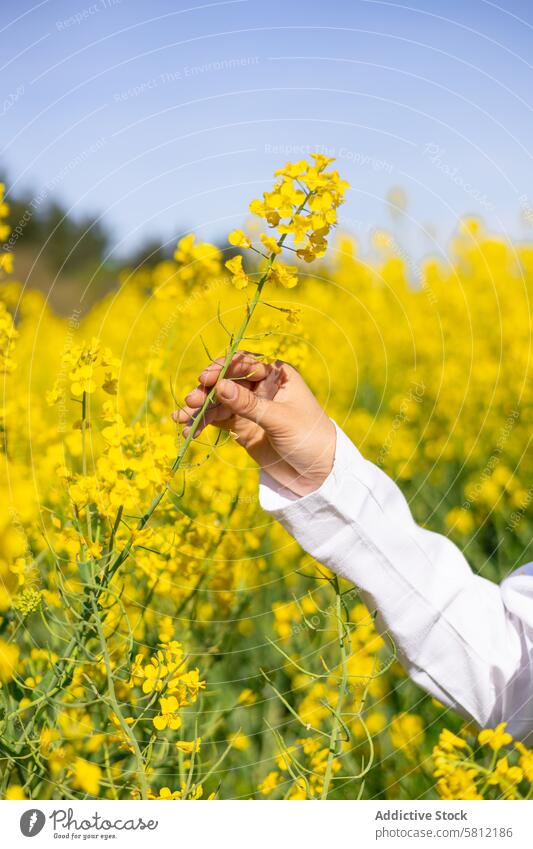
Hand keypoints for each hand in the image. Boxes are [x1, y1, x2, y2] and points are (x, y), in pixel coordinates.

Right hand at [172, 351, 335, 495]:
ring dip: (200, 408)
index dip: (223, 368)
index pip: (244, 363)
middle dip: (207, 390)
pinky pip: (217, 419)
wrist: (317, 474)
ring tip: (181, 418)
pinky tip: (188, 429)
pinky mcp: (241, 426)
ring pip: (218, 400)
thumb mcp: (280, 420)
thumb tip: (219, 386)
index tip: (206, 379)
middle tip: (191, 401)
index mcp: (277, 375)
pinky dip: (202, 423)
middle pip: (226, 381)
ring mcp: (249, 406)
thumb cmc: (309, 438)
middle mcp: (260, 387)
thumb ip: (249, 404)